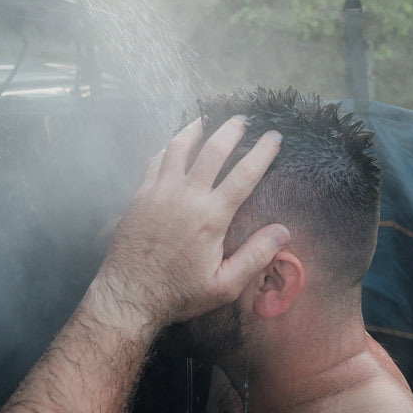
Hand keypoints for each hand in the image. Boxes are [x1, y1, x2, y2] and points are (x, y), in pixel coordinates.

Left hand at [89, 115, 287, 331]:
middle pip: (213, 150)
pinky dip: (169, 146)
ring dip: (196, 127)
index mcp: (211, 217)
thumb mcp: (224, 285)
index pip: (244, 174)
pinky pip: (156, 160)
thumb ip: (256, 256)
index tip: (275, 136)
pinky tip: (175, 142)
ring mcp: (160, 191)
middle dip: (232, 129)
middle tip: (244, 118)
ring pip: (180, 146)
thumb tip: (284, 231)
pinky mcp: (140, 194)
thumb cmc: (179, 294)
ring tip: (207, 117)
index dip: (263, 151)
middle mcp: (186, 196)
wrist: (129, 295)